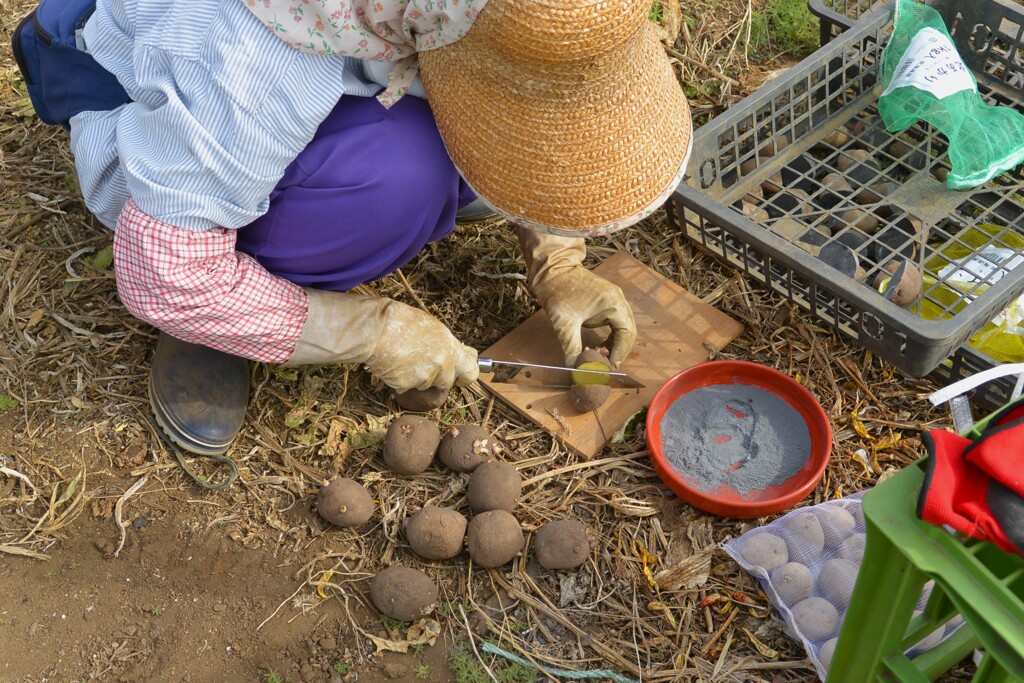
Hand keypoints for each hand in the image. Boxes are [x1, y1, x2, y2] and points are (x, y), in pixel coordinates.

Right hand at [286, 289, 478, 392]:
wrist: (376, 329)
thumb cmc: (402, 321)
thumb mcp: (434, 327)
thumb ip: (450, 345)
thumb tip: (465, 354)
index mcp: (451, 349)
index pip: (471, 373)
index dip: (465, 376)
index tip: (460, 376)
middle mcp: (442, 366)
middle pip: (446, 382)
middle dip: (437, 376)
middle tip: (421, 361)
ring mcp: (424, 378)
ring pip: (425, 385)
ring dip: (417, 377)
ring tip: (404, 357)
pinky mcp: (406, 386)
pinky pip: (406, 387)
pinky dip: (400, 380)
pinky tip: (393, 364)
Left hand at [516, 226, 636, 367]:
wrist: (552, 270)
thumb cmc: (558, 292)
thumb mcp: (564, 324)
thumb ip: (571, 347)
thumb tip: (575, 369)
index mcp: (613, 303)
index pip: (627, 334)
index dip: (619, 353)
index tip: (608, 366)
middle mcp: (619, 300)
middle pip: (629, 332)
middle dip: (618, 351)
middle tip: (605, 365)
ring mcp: (615, 299)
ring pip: (624, 328)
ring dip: (615, 344)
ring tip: (600, 356)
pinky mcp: (608, 301)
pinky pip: (617, 323)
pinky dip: (611, 336)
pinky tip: (599, 345)